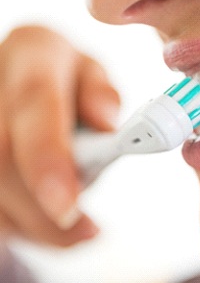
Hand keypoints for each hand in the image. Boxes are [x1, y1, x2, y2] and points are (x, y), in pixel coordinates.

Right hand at [0, 26, 119, 245]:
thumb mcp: (93, 76)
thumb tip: (106, 123)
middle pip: (0, 155)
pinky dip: (17, 223)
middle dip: (37, 209)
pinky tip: (41, 220)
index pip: (34, 104)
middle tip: (81, 229)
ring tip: (71, 228)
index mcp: (33, 52)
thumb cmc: (68, 82)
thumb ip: (101, 95)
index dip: (47, 159)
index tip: (69, 207)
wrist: (28, 77)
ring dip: (29, 222)